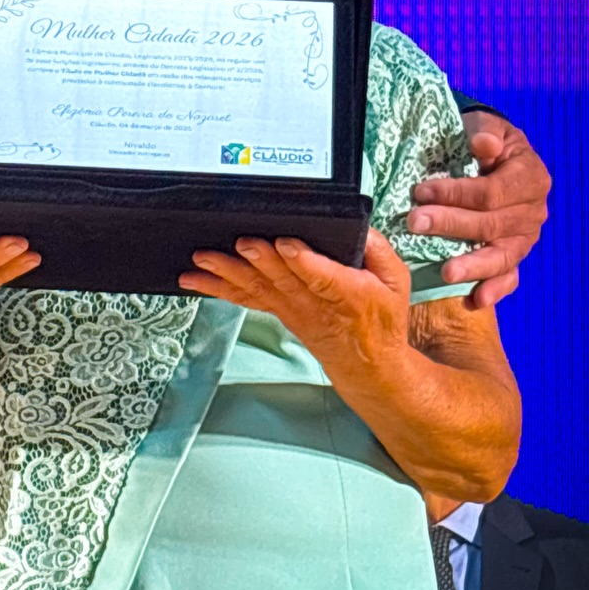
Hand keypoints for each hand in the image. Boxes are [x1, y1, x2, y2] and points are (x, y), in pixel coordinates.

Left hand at [178, 230, 410, 375]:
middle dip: (260, 260)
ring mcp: (290, 308)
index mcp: (347, 292)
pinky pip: (243, 297)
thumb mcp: (396, 280)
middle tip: (241, 243)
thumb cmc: (380, 318)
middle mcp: (313, 302)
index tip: (286, 244)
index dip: (304, 261)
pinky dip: (216, 288)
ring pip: (255, 287)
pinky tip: (193, 280)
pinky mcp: (274, 310)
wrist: (367, 363)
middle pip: (282, 278)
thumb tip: (358, 226)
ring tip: (202, 259)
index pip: (323, 276)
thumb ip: (377, 249)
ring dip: (226, 273)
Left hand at [410, 112, 550, 307]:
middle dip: (451, 224)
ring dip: (473, 266)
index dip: (455, 193)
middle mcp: (533, 211)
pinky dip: (495, 289)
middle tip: (415, 223)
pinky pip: (510, 275)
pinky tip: (477, 300)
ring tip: (446, 273)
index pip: (491, 192)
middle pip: (491, 224)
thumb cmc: (485, 138)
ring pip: (502, 256)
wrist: (495, 151)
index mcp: (529, 178)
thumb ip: (485, 132)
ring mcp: (525, 237)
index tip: (420, 192)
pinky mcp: (515, 254)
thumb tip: (483, 145)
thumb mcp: (487, 126)